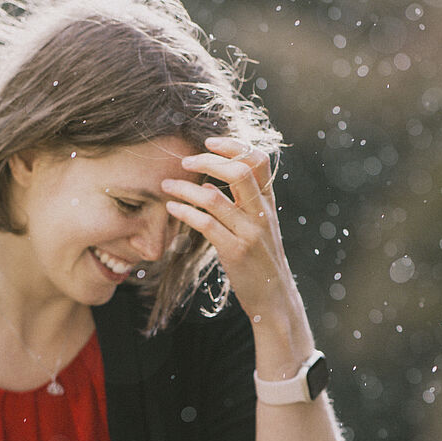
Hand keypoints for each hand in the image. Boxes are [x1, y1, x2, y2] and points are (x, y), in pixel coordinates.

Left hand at [161, 136, 300, 325]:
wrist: (274, 298)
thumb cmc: (261, 262)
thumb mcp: (260, 227)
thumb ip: (244, 203)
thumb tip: (211, 182)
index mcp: (268, 202)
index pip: (258, 160)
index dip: (233, 145)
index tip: (209, 142)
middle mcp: (262, 213)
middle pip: (238, 170)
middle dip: (208, 161)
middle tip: (184, 161)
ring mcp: (250, 232)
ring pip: (215, 197)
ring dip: (186, 187)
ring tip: (167, 185)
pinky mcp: (235, 251)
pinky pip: (206, 224)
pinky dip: (185, 212)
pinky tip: (172, 208)